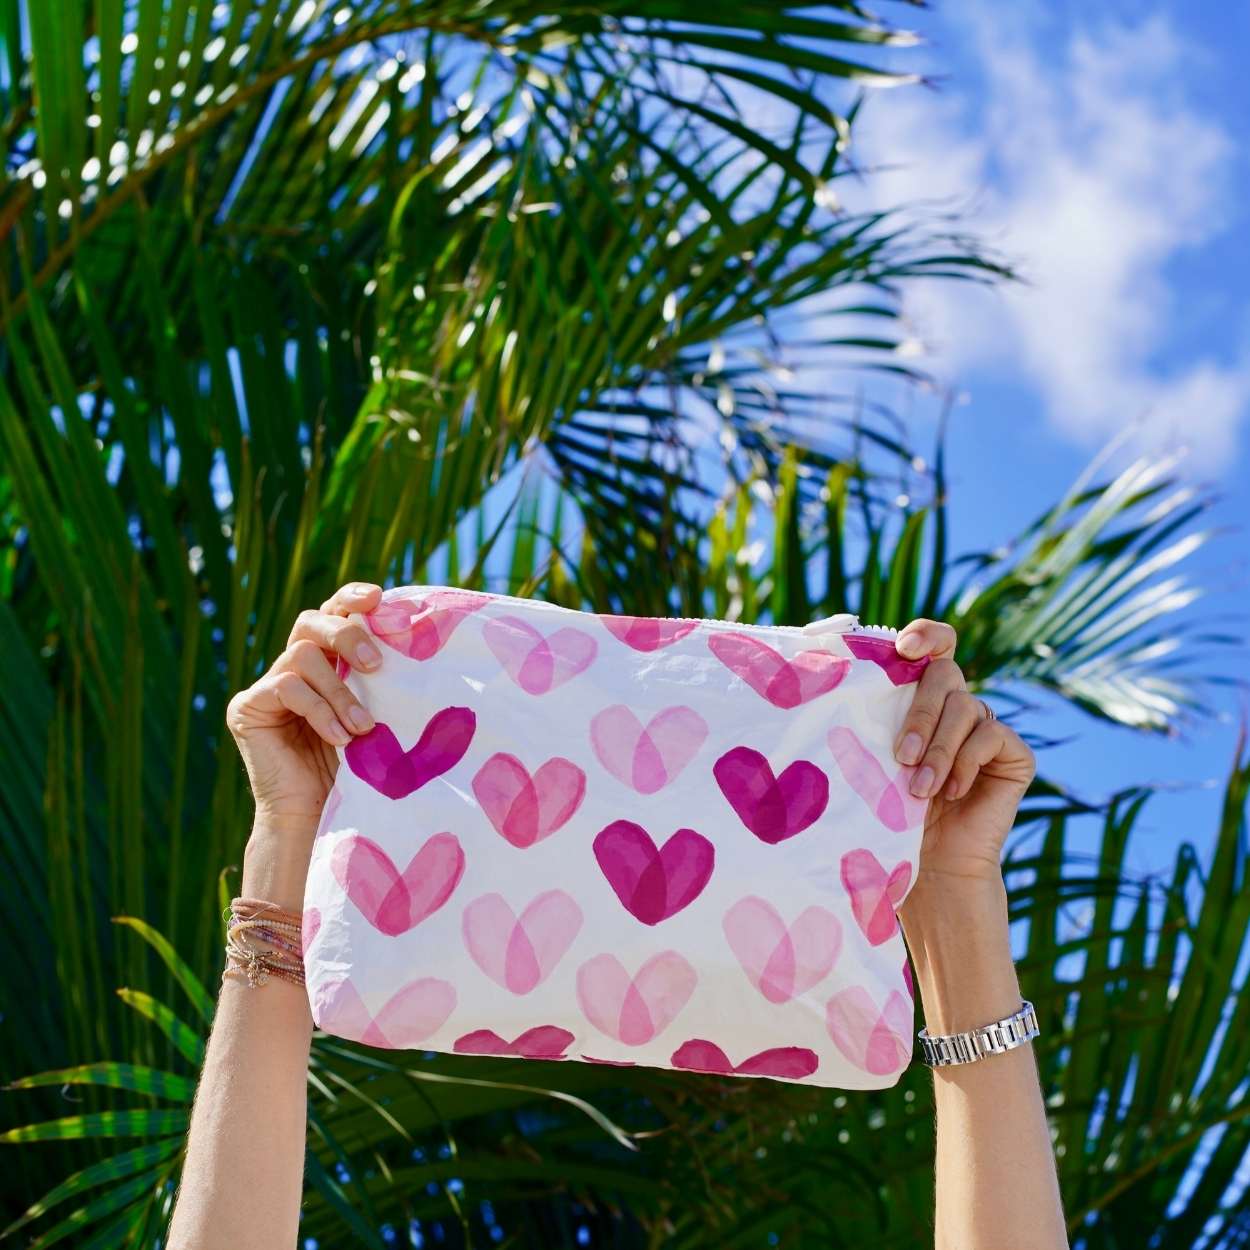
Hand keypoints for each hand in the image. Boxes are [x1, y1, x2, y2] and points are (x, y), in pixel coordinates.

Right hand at [226, 581, 384, 832]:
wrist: (318, 815)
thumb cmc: (357, 766)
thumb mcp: (374, 712)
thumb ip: (378, 678)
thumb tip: (417, 640)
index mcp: (325, 660)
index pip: (332, 612)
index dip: (351, 597)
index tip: (379, 598)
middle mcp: (293, 666)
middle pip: (311, 621)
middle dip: (347, 635)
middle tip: (375, 664)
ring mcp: (266, 685)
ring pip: (300, 655)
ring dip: (338, 690)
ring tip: (362, 727)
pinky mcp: (246, 707)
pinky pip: (285, 688)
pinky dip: (319, 711)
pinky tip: (339, 738)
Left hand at [887, 618, 1035, 900]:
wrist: (931, 866)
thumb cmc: (891, 814)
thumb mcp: (875, 758)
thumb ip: (874, 719)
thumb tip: (844, 680)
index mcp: (922, 697)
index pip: (934, 645)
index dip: (926, 635)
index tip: (904, 647)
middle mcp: (958, 706)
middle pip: (945, 675)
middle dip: (919, 713)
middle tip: (900, 755)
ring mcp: (988, 727)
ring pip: (966, 707)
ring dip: (939, 748)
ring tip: (919, 789)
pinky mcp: (1015, 753)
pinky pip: (992, 736)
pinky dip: (966, 761)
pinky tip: (952, 792)